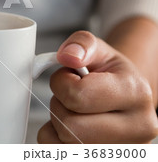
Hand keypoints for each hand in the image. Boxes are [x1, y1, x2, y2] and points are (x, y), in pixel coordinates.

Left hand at [37, 30, 157, 142]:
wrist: (122, 98)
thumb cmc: (108, 74)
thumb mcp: (98, 50)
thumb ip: (81, 44)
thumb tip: (67, 56)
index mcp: (135, 93)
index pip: (78, 96)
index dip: (60, 83)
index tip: (68, 76)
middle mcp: (138, 128)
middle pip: (71, 127)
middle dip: (59, 106)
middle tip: (68, 97)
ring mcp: (124, 151)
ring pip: (63, 144)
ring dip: (57, 124)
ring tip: (74, 111)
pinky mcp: (105, 161)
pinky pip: (57, 153)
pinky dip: (55, 140)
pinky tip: (71, 128)